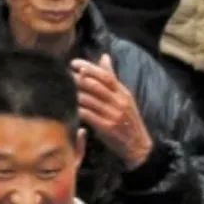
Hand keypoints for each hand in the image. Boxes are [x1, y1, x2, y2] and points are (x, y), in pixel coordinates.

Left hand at [71, 55, 153, 169]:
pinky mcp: (107, 128)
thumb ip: (112, 77)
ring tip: (64, 90)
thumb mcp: (124, 96)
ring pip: (89, 100)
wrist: (138, 147)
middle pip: (95, 86)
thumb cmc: (128, 119)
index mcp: (122, 93)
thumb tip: (104, 56)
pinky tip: (70, 106)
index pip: (105, 75)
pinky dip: (78, 109)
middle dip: (77, 79)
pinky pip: (88, 115)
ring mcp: (113, 116)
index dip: (88, 67)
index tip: (73, 63)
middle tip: (65, 76)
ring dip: (74, 94)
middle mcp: (119, 103)